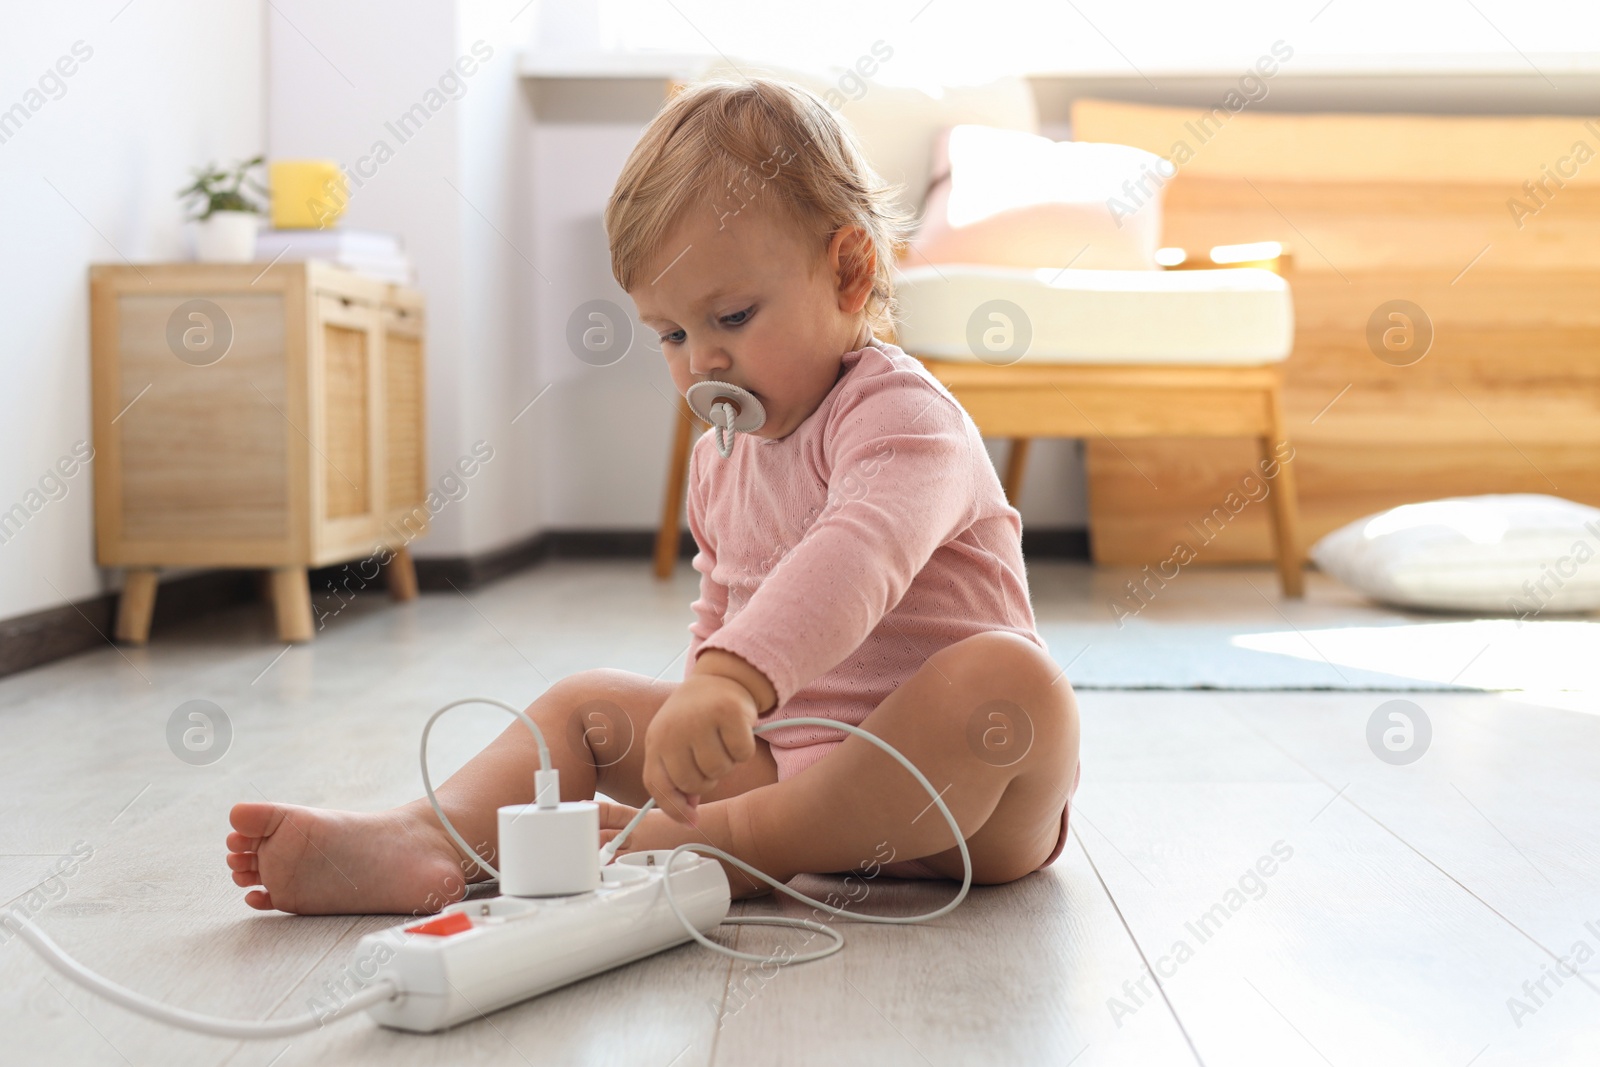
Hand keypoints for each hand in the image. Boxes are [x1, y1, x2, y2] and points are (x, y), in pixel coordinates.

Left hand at [643, 672, 759, 825]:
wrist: (720, 679)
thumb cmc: (695, 717)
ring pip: (718, 771)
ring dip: (726, 763)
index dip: (674, 809)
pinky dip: (742, 750)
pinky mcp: (728, 712)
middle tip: (710, 760)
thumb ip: (677, 776)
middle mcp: (673, 728)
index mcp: (655, 738)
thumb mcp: (675, 742)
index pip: (657, 785)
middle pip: (693, 783)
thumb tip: (689, 813)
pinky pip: (741, 754)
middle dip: (706, 780)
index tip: (691, 820)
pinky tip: (736, 733)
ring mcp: (700, 719)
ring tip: (721, 742)